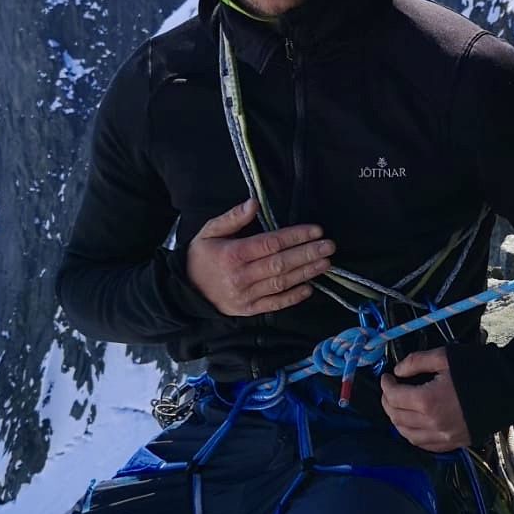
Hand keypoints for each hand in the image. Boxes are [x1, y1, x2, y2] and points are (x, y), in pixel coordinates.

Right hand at [187, 197, 335, 315]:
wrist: (183, 291)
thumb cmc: (201, 256)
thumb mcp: (210, 231)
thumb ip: (233, 217)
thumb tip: (254, 203)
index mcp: (233, 254)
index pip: (270, 243)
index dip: (295, 236)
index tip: (316, 230)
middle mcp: (241, 276)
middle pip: (280, 263)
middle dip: (307, 254)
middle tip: (329, 246)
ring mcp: (246, 296)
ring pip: (281, 283)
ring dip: (306, 273)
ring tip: (326, 263)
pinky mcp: (249, 310)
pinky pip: (275, 304)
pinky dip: (293, 297)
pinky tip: (310, 288)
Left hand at [380, 347, 471, 451]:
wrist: (513, 390)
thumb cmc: (480, 369)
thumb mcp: (446, 356)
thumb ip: (416, 362)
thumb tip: (398, 371)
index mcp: (427, 401)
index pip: (394, 397)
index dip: (386, 385)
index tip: (388, 376)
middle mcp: (432, 424)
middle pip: (397, 417)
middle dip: (388, 401)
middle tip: (391, 389)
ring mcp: (444, 437)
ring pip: (407, 435)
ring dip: (398, 420)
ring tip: (399, 405)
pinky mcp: (455, 444)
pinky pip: (424, 445)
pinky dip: (413, 434)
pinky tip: (414, 423)